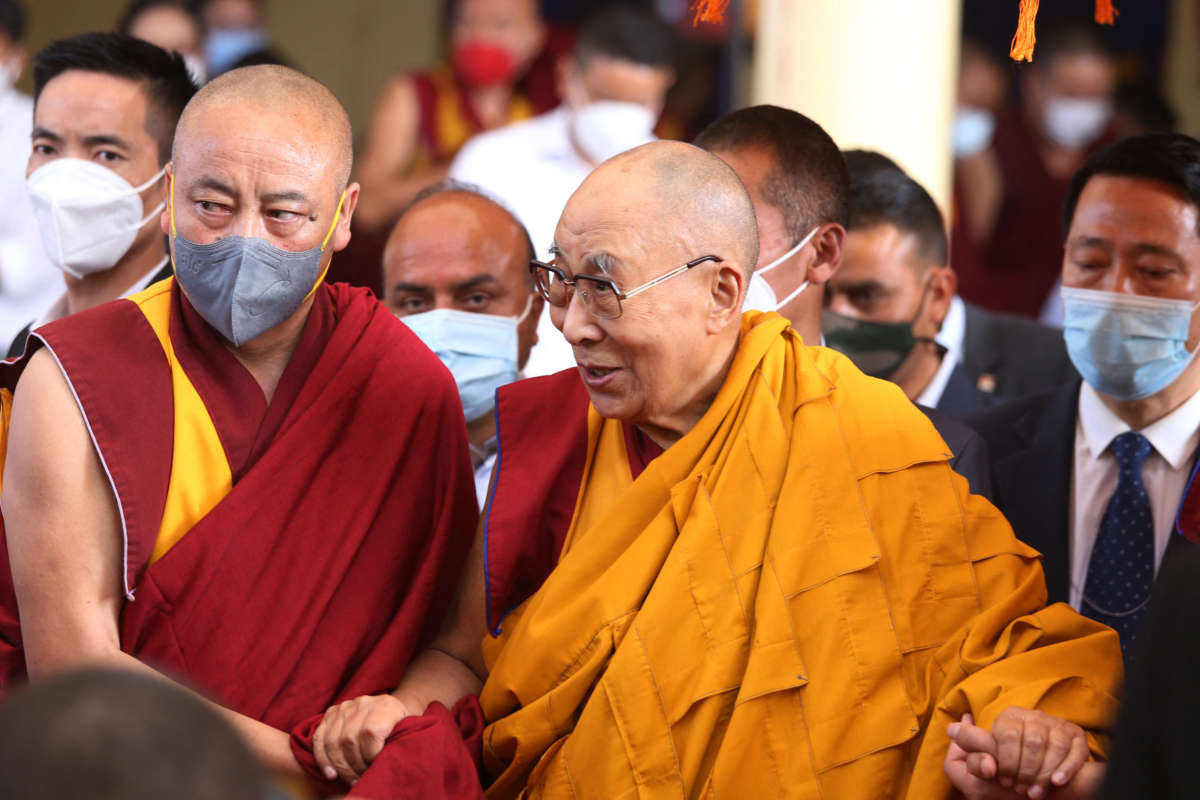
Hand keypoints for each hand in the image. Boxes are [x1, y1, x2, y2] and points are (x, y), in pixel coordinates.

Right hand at [313, 693, 416, 783]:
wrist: (391, 709)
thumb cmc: (400, 728)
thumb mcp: (405, 733)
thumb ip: (395, 744)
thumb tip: (382, 766)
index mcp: (386, 706)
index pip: (370, 732)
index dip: (370, 756)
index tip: (375, 768)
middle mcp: (364, 703)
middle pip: (349, 739)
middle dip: (354, 766)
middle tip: (361, 779)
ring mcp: (346, 706)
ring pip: (333, 741)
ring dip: (340, 766)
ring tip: (351, 779)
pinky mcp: (331, 713)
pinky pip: (320, 738)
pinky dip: (322, 759)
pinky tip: (331, 774)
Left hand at [945, 709, 1092, 798]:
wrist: (1049, 787)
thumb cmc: (1010, 774)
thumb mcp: (986, 762)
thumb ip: (971, 745)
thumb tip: (951, 728)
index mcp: (1009, 717)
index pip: (1005, 734)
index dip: (1002, 759)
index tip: (997, 776)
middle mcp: (1034, 716)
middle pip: (1030, 740)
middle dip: (1022, 768)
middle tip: (1016, 787)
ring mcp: (1057, 725)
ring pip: (1052, 745)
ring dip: (1042, 773)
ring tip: (1032, 792)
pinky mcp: (1077, 736)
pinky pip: (1074, 750)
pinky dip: (1065, 769)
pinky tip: (1056, 783)